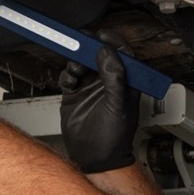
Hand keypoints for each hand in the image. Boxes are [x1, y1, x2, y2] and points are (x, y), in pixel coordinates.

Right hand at [59, 40, 139, 173]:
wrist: (94, 158)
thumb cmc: (114, 138)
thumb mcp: (118, 106)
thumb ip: (114, 78)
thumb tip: (107, 53)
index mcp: (126, 83)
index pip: (123, 55)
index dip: (114, 42)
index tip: (103, 35)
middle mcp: (108, 83)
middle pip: (99, 55)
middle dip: (89, 47)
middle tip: (81, 41)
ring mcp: (90, 88)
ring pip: (82, 64)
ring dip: (77, 62)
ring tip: (77, 70)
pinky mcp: (74, 95)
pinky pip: (69, 77)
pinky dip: (67, 75)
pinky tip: (71, 82)